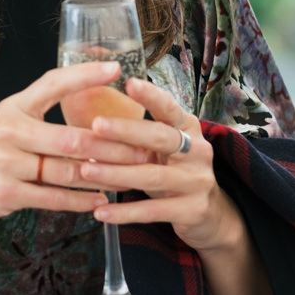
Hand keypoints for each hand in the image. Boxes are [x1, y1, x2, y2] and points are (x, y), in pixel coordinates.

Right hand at [0, 61, 148, 237]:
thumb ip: (34, 125)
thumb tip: (85, 125)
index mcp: (11, 108)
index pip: (52, 83)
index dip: (85, 75)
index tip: (116, 69)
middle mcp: (8, 129)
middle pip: (71, 136)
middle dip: (112, 145)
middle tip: (142, 147)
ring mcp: (5, 161)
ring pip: (66, 170)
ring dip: (102, 176)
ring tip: (129, 177)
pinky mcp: (4, 192)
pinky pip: (52, 197)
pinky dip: (78, 201)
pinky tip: (98, 202)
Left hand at [70, 76, 241, 252]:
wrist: (209, 212)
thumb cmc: (174, 171)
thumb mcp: (163, 148)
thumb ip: (138, 133)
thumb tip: (91, 111)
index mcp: (187, 128)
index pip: (169, 107)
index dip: (151, 96)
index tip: (129, 82)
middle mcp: (197, 150)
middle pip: (160, 137)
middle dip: (126, 131)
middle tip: (95, 125)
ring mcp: (197, 180)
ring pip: (153, 175)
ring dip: (117, 173)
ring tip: (86, 171)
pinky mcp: (193, 209)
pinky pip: (154, 210)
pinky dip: (125, 212)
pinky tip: (101, 212)